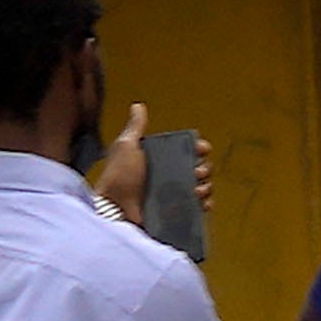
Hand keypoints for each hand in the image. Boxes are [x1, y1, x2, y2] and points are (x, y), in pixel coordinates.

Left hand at [92, 107, 205, 227]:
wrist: (114, 209)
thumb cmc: (118, 177)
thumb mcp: (126, 146)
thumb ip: (135, 127)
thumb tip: (137, 106)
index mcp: (160, 160)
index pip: (187, 151)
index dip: (198, 149)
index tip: (201, 149)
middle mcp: (168, 178)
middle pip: (199, 169)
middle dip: (205, 168)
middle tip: (197, 171)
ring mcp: (172, 197)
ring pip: (202, 188)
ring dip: (207, 186)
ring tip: (197, 189)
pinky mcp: (174, 214)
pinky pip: (197, 209)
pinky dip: (205, 205)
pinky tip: (202, 202)